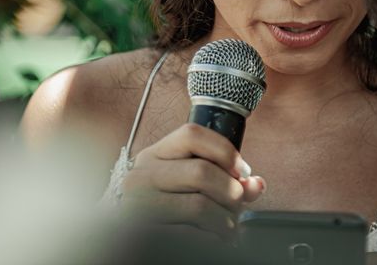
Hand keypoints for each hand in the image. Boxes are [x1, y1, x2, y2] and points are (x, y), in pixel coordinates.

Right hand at [120, 123, 265, 240]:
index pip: (192, 135)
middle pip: (201, 172)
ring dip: (225, 221)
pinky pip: (191, 235)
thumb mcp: (186, 185)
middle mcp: (142, 176)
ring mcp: (139, 206)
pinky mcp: (144, 234)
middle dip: (231, 192)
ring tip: (227, 227)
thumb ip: (223, 180)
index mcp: (153, 156)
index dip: (225, 151)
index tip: (241, 171)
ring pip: (200, 206)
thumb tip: (255, 185)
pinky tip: (212, 240)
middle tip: (237, 205)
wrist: (121, 242)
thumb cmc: (161, 210)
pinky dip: (212, 240)